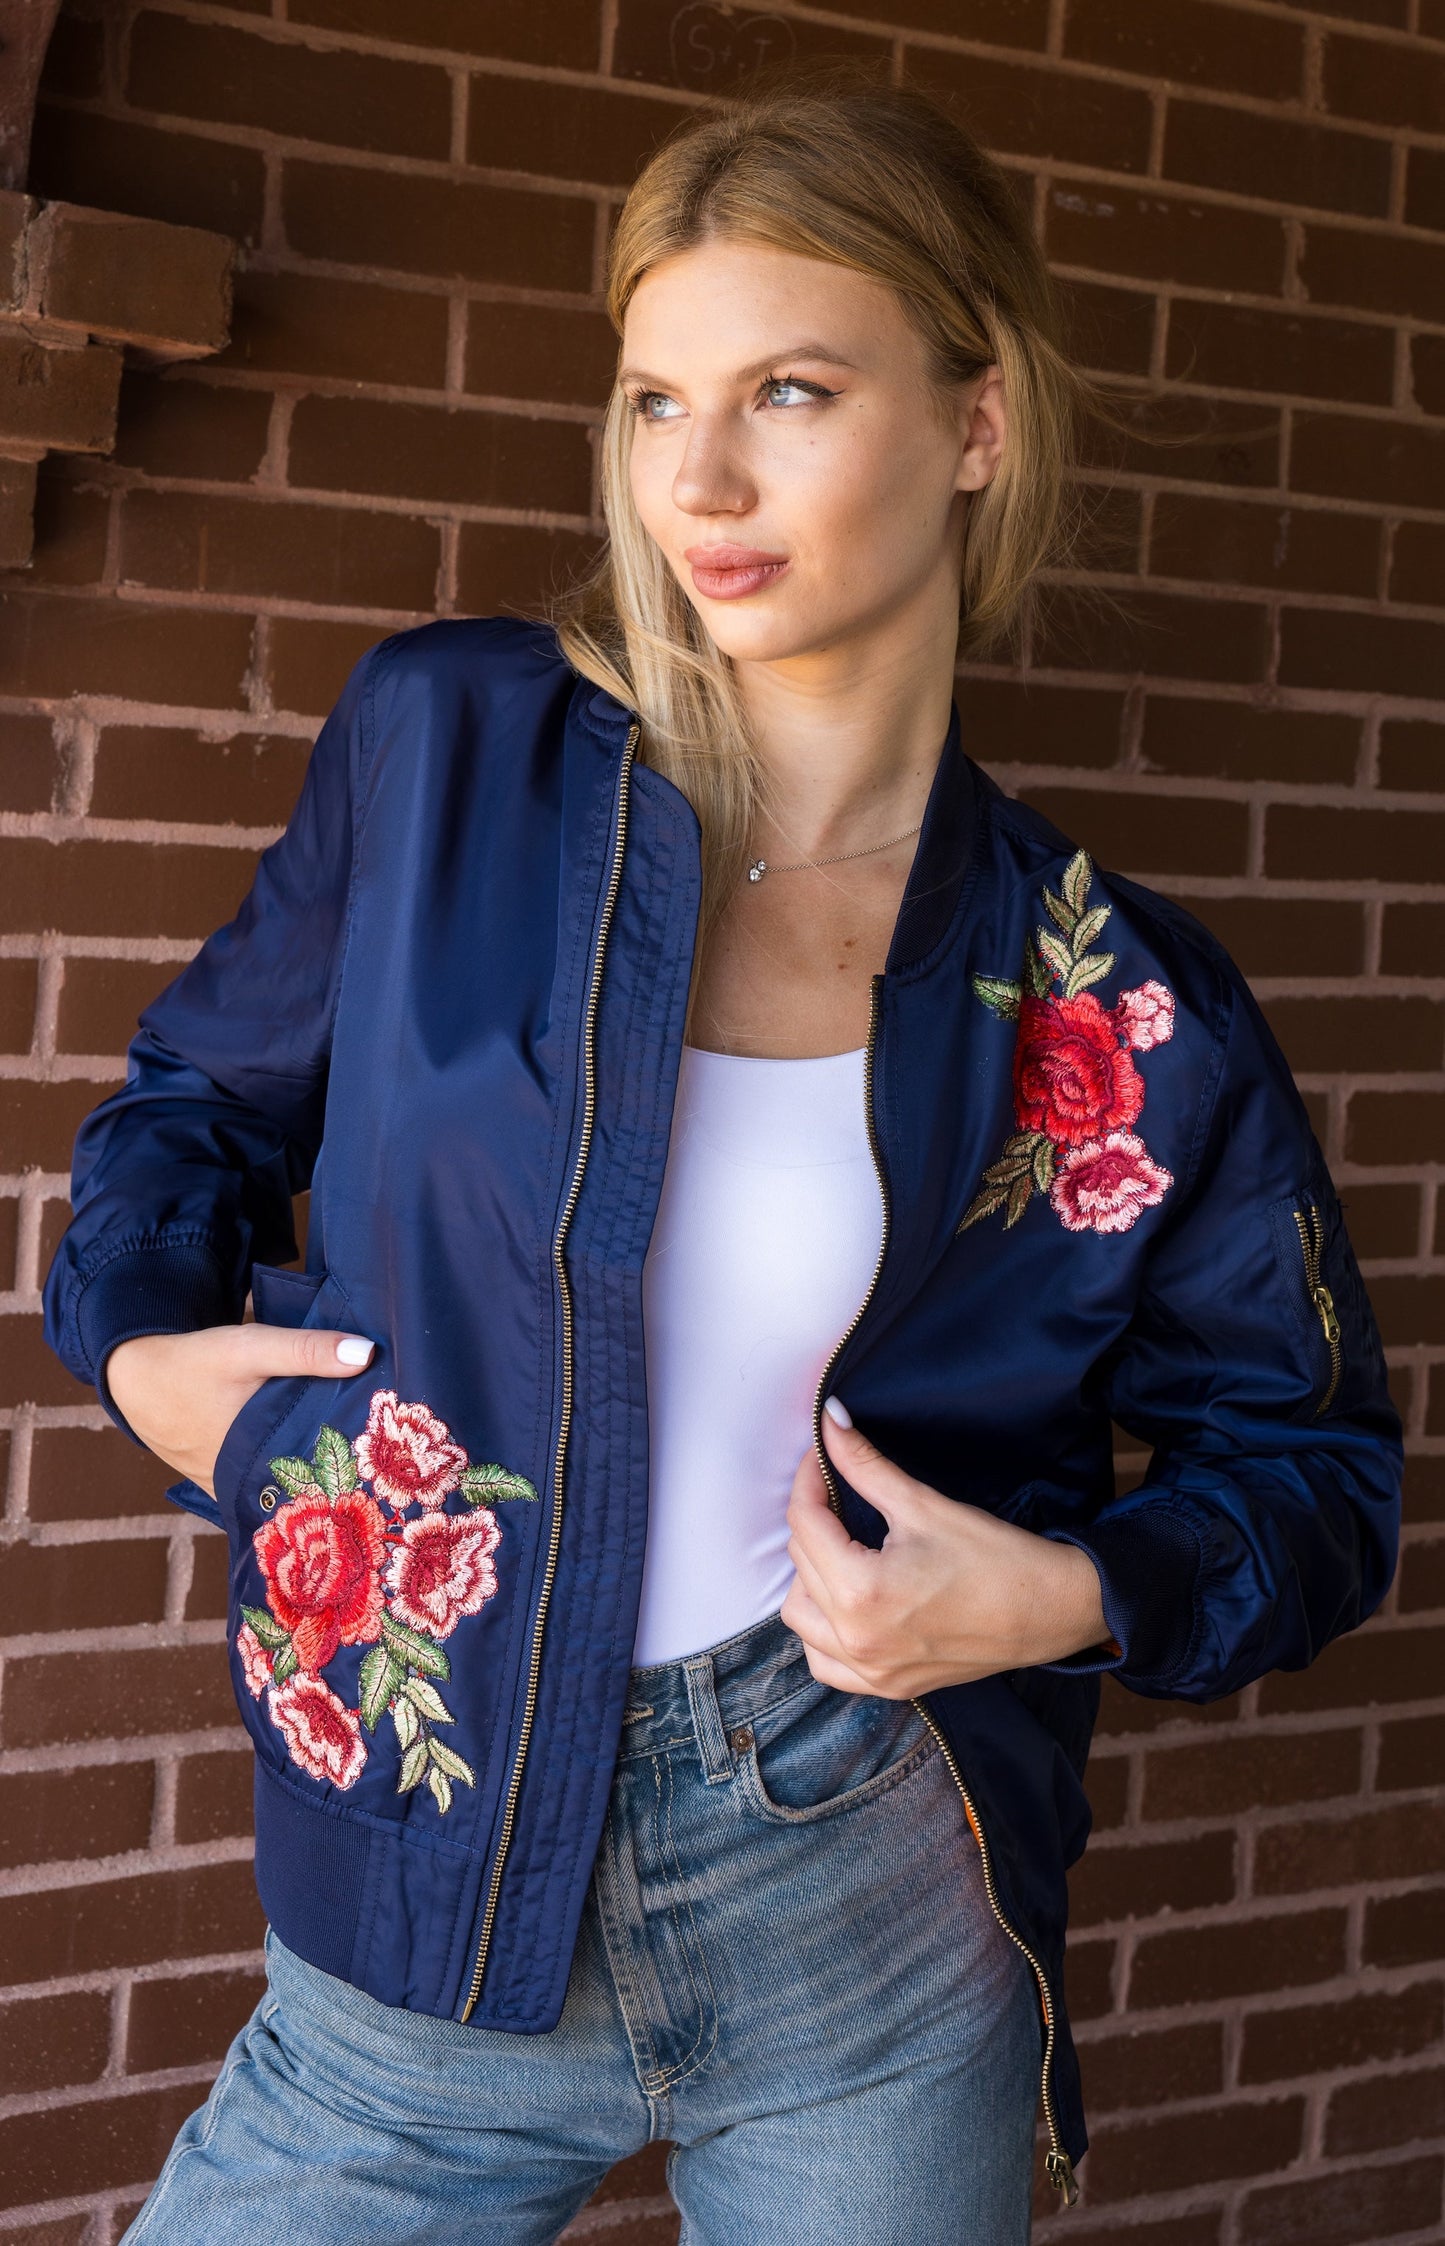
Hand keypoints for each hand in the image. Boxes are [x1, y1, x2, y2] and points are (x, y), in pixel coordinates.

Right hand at [103, 1321, 376, 1501]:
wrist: (135, 1376)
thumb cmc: (195, 1364)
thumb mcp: (251, 1349)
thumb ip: (306, 1351)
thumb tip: (367, 1353)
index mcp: (255, 1461)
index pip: (320, 1487)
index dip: (357, 1479)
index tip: (396, 1472)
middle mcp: (242, 1486)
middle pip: (305, 1489)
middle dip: (341, 1477)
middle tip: (388, 1466)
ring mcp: (229, 1488)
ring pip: (284, 1488)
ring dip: (314, 1475)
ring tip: (365, 1463)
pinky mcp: (220, 1480)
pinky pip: (263, 1481)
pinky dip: (287, 1471)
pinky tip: (318, 1457)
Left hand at [779, 1400, 1110, 1696]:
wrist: (1051, 1610)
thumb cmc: (995, 1558)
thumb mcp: (923, 1505)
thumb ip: (865, 1465)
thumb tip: (829, 1419)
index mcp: (861, 1591)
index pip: (806, 1523)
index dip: (810, 1479)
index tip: (821, 1456)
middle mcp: (856, 1639)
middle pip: (801, 1563)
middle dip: (815, 1520)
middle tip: (840, 1493)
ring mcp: (870, 1671)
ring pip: (801, 1617)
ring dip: (810, 1577)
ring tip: (843, 1548)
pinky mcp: (888, 1686)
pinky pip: (826, 1662)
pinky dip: (823, 1632)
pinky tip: (845, 1604)